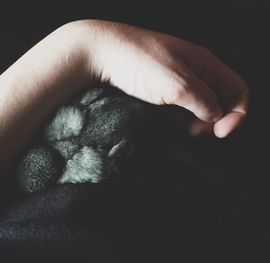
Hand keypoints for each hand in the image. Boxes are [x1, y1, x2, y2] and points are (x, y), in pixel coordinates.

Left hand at [79, 20, 247, 137]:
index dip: (237, 113)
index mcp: (204, 64)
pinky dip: (177, 118)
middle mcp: (193, 71)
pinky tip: (165, 122)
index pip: (237, 90)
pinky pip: (177, 107)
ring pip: (197, 106)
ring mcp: (175, 80)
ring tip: (179, 128)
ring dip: (194, 121)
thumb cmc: (138, 62)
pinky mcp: (158, 89)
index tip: (221, 132)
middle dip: (214, 121)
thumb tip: (217, 116)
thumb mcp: (178, 85)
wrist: (101, 55)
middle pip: (219, 101)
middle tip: (195, 133)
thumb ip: (204, 101)